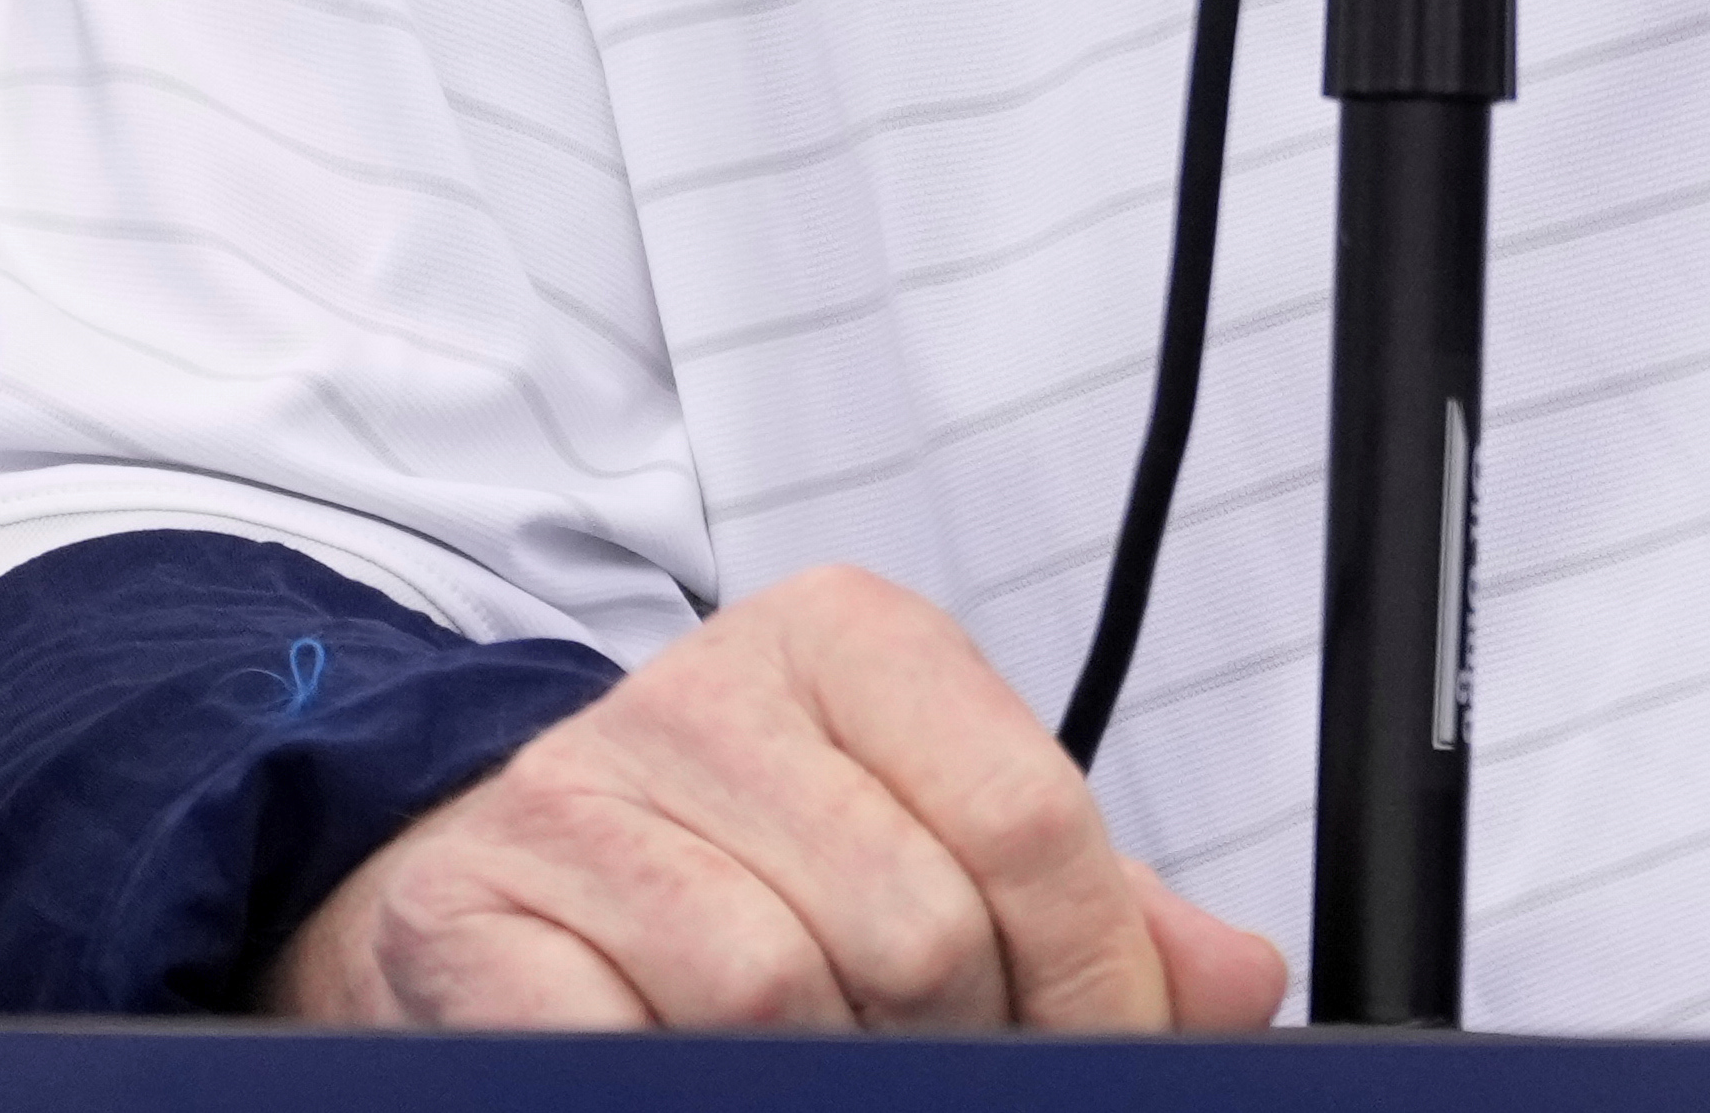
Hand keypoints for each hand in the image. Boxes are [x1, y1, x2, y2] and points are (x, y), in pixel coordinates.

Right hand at [264, 566, 1289, 1031]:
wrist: (473, 880)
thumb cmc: (732, 865)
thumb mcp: (921, 834)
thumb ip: (1087, 906)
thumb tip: (1239, 985)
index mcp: (848, 640)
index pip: (1031, 816)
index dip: (1096, 980)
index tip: (1103, 1056)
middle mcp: (708, 692)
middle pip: (917, 925)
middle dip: (959, 1043)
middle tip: (943, 1070)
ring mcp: (575, 803)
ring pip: (773, 993)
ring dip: (820, 1071)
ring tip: (823, 1069)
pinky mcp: (469, 920)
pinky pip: (621, 1044)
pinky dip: (678, 1081)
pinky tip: (702, 1073)